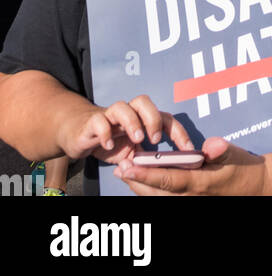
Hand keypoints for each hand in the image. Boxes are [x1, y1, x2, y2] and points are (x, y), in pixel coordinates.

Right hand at [58, 94, 194, 164]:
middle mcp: (127, 113)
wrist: (80, 134)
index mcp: (141, 119)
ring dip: (132, 122)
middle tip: (155, 139)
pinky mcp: (92, 123)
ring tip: (137, 140)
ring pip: (122, 106)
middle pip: (143, 102)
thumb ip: (145, 160)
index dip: (178, 132)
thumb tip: (164, 173)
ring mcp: (109, 116)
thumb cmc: (111, 142)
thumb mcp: (131, 155)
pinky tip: (109, 146)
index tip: (188, 149)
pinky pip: (99, 121)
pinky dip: (105, 132)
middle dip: (153, 118)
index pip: (164, 118)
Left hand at [113, 136, 266, 197]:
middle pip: (156, 193)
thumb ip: (222, 149)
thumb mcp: (236, 155)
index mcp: (200, 183)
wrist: (255, 188)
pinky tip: (142, 183)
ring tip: (125, 174)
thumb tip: (211, 145)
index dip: (147, 174)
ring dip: (140, 187)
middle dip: (136, 182)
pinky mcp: (190, 200)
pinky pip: (165, 199)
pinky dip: (150, 191)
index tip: (130, 166)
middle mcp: (191, 196)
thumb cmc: (244, 169)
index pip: (168, 180)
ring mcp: (189, 201)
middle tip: (119, 169)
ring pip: (158, 198)